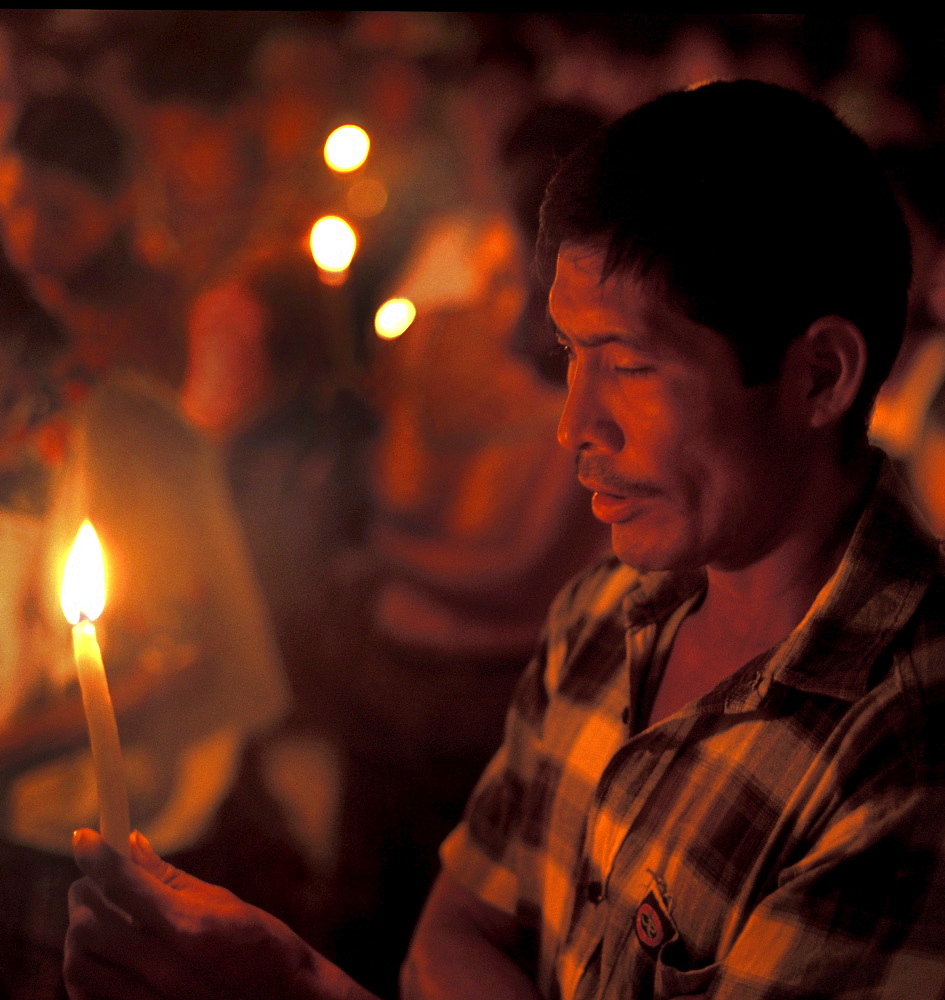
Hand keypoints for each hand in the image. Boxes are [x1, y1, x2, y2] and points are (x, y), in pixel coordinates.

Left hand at [65, 828, 377, 999]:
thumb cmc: (263, 947)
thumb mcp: (223, 903)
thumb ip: (170, 879)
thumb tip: (132, 845)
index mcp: (191, 929)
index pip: (124, 885)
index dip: (98, 856)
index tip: (84, 838)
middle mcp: (166, 970)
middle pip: (91, 925)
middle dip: (85, 894)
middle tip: (93, 880)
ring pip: (80, 965)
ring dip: (80, 933)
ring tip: (97, 916)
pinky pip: (87, 997)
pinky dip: (83, 972)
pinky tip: (102, 953)